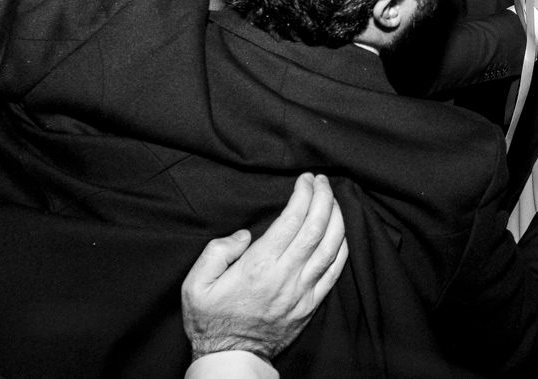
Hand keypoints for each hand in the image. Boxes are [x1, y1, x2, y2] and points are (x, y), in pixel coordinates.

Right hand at [182, 173, 347, 362]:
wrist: (231, 357)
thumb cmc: (211, 320)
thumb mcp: (196, 285)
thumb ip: (216, 252)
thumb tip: (245, 235)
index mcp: (259, 266)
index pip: (292, 220)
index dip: (304, 195)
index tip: (305, 180)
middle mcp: (286, 275)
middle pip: (317, 227)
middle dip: (323, 198)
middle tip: (322, 181)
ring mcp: (303, 290)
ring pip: (331, 246)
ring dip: (336, 217)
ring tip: (332, 198)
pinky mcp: (311, 303)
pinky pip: (335, 271)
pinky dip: (342, 246)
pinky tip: (340, 231)